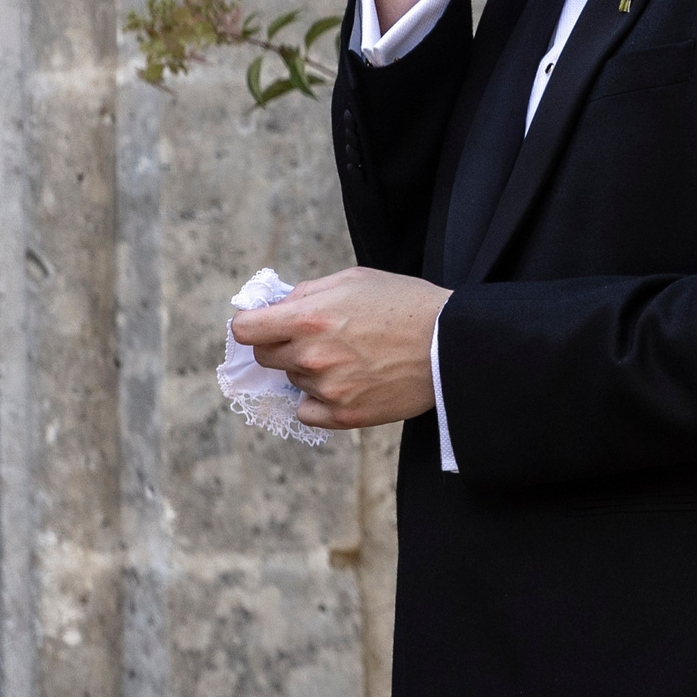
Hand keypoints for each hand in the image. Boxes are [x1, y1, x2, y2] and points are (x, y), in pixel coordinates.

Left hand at [230, 266, 446, 429]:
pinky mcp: (344, 416)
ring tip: (349, 356)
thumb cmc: (404, 303)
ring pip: (292, 380)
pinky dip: (317, 400)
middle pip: (266, 357)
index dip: (250, 324)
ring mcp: (326, 389)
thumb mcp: (353, 280)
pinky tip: (344, 384)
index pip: (245, 330)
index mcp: (308, 318)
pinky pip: (307, 411)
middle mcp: (310, 356)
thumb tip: (274, 307)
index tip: (260, 324)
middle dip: (281, 344)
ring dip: (308, 369)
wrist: (451, 344)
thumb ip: (306, 293)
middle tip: (315, 336)